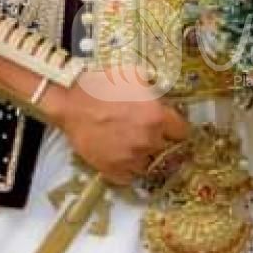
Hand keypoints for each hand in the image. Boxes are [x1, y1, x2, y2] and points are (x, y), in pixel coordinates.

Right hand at [52, 62, 190, 185]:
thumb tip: (161, 94)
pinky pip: (128, 177)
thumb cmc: (102, 84)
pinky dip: (127, 170)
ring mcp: (131, 158)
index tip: (169, 128)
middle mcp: (149, 141)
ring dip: (143, 157)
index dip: (175, 129)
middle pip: (165, 149)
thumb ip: (153, 89)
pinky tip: (120, 159)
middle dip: (158, 141)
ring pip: (148, 165)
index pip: (182, 133)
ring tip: (131, 147)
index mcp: (158, 117)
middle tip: (145, 134)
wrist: (70, 101)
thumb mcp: (134, 75)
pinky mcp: (113, 170)